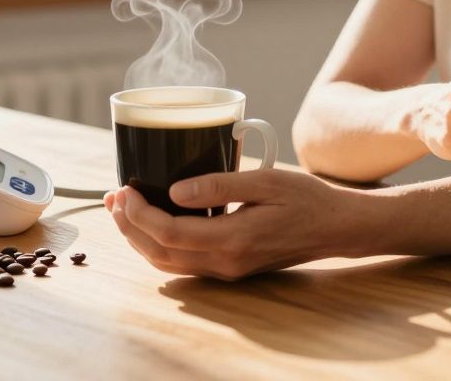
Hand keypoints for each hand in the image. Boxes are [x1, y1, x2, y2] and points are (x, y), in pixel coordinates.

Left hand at [105, 169, 362, 280]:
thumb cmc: (307, 199)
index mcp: (233, 239)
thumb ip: (219, 186)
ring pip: (169, 263)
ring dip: (141, 238)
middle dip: (130, 227)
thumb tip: (175, 191)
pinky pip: (185, 262)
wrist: (336, 228)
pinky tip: (155, 223)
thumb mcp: (266, 181)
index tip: (124, 190)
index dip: (139, 214)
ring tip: (124, 209)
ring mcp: (229, 269)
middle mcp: (226, 262)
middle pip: (160, 253)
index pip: (169, 233)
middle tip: (113, 197)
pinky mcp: (232, 267)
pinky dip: (161, 245)